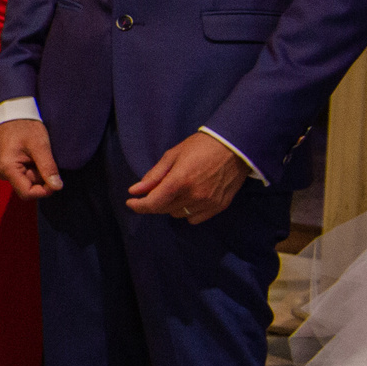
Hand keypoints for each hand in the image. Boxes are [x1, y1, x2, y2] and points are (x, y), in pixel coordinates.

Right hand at [0, 119, 61, 199]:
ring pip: (27, 181)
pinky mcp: (6, 168)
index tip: (56, 181)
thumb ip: (48, 167)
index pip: (27, 193)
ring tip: (37, 154)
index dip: (44, 190)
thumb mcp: (40, 146)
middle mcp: (2, 173)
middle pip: (28, 187)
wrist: (12, 114)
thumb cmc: (24, 126)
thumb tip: (57, 187)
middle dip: (41, 177)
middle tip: (44, 158)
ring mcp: (3, 171)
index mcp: (7, 169)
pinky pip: (23, 175)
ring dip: (37, 172)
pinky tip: (32, 155)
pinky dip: (32, 168)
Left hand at [126, 131, 248, 222]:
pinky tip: (190, 198)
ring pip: (178, 214)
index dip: (139, 206)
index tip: (131, 202)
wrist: (235, 146)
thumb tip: (134, 191)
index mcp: (180, 180)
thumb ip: (154, 176)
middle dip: (155, 201)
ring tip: (177, 190)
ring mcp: (208, 203)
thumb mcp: (173, 155)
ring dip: (171, 206)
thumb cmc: (201, 146)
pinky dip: (188, 211)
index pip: (153, 203)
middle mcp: (194, 195)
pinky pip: (194, 218)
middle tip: (156, 189)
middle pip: (164, 209)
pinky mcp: (219, 207)